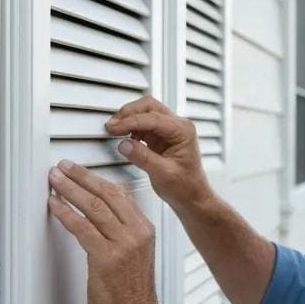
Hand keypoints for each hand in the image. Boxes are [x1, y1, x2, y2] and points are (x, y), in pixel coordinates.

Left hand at [47, 159, 164, 303]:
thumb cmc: (133, 296)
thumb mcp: (137, 256)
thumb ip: (123, 234)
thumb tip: (103, 216)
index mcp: (144, 231)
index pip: (121, 194)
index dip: (97, 179)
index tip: (81, 171)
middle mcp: (136, 234)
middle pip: (106, 194)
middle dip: (82, 177)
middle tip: (64, 167)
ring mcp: (122, 245)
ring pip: (93, 207)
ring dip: (70, 190)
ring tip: (55, 180)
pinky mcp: (105, 259)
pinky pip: (82, 228)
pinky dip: (65, 213)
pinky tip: (55, 206)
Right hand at [104, 95, 211, 211]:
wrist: (191, 197)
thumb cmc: (185, 187)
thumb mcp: (163, 174)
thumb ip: (143, 158)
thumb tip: (124, 144)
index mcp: (183, 131)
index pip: (153, 118)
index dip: (130, 121)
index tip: (114, 128)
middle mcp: (178, 126)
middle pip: (149, 106)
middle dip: (129, 113)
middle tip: (113, 126)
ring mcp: (169, 130)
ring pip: (146, 112)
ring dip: (129, 119)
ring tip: (116, 131)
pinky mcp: (161, 136)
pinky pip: (144, 124)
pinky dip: (132, 127)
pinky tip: (126, 137)